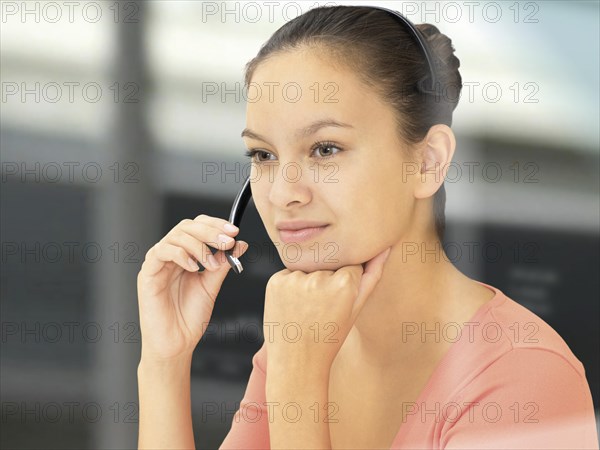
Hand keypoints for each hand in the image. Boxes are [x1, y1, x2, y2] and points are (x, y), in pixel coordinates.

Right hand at [137, 215, 248, 362]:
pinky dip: (180, 255)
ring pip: (175, 236)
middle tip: (227, 242)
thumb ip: (223, 263)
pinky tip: (194, 268)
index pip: (197, 226)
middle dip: (210, 231)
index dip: (216, 224)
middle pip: (187, 226)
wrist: (177, 343)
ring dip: (198, 245)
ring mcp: (157, 263)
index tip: (234, 232)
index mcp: (185, 254)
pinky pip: (161, 252)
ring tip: (211, 264)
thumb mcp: (212, 284)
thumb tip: (240, 244)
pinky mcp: (147, 274)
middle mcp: (170, 254)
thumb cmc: (190, 316)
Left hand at [263, 246, 391, 372]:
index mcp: (344, 283)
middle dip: (326, 281)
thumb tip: (385, 247)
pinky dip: (290, 286)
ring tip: (306, 310)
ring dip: (308, 282)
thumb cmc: (330, 337)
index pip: (350, 265)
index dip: (345, 284)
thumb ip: (373, 274)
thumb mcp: (357, 308)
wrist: (297, 361)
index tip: (338, 303)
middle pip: (328, 265)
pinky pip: (289, 273)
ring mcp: (294, 279)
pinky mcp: (276, 281)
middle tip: (320, 309)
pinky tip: (292, 307)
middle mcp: (319, 278)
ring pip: (308, 268)